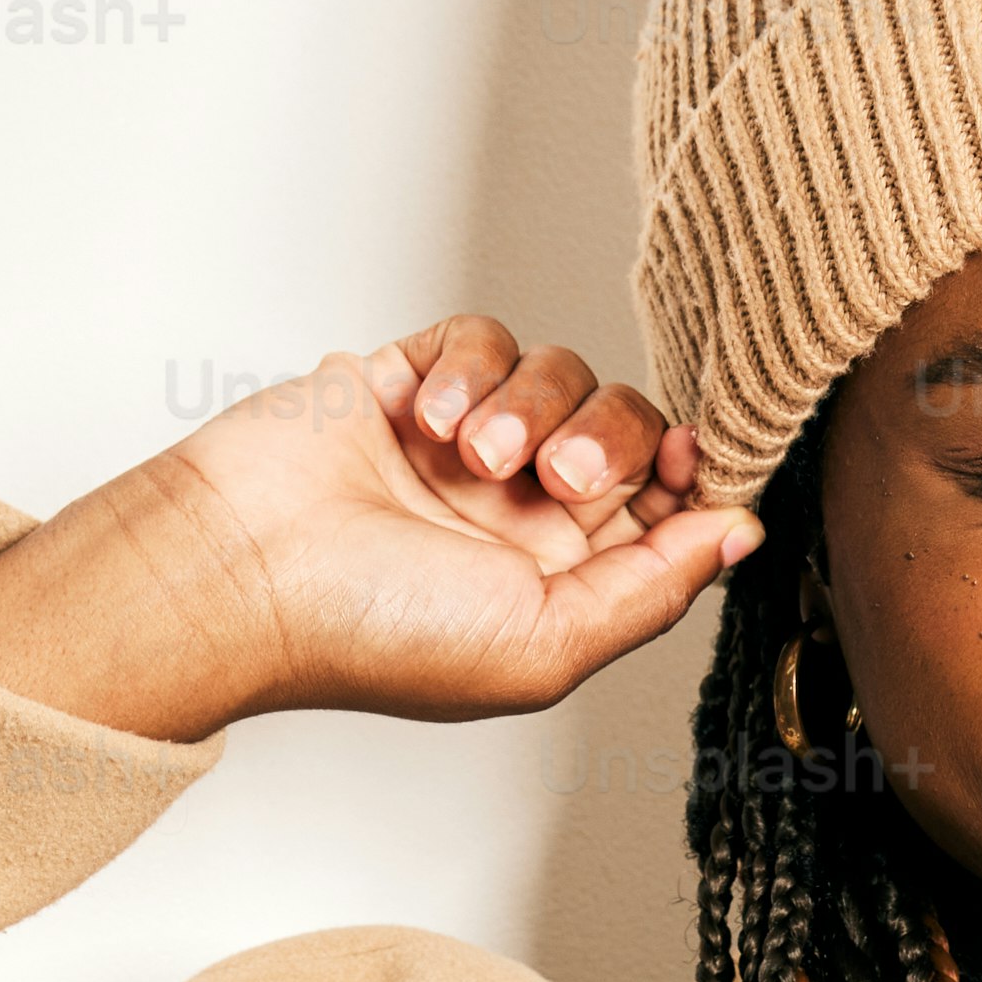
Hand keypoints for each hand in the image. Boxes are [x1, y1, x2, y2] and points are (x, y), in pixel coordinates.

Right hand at [0, 319, 752, 742]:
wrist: (240, 571)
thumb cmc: (374, 633)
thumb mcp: (545, 644)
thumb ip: (651, 588)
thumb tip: (741, 534)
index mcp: (563, 580)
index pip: (668, 505)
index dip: (691, 472)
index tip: (689, 462)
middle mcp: (522, 512)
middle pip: (628, 427)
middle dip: (611, 438)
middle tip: (559, 478)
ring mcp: (466, 443)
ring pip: (559, 371)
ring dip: (527, 407)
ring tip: (467, 457)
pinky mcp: (408, 379)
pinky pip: (483, 337)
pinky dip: (468, 368)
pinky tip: (424, 419)